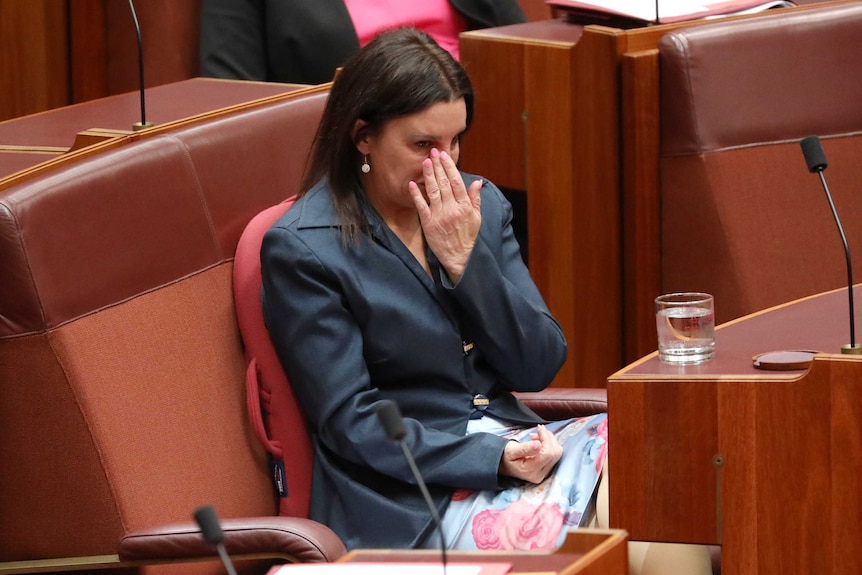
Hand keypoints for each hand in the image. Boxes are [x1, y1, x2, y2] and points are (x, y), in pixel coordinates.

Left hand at [408, 148, 481, 283]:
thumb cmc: (468, 237)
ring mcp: (439, 216)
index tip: (444, 155)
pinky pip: (421, 206)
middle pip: (444, 183)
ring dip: (429, 175)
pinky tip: (412, 184)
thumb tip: (477, 182)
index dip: (450, 167)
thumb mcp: (477, 218)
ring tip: (425, 162)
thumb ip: (475, 199)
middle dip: (438, 166)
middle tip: (433, 152)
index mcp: (464, 206)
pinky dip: (416, 194)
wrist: (459, 258)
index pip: (456, 182)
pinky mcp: (428, 223)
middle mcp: (452, 209)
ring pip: (433, 191)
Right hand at [498, 425, 562, 483]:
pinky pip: (555, 454)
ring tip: (538, 435)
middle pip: (555, 453)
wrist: (504, 464)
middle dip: (549, 438)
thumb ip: (525, 448)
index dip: (546, 439)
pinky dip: (550, 444)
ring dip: (550, 440)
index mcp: (531, 470)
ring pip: (557, 453)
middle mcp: (540, 474)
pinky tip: (540, 440)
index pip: (547, 454)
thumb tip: (538, 444)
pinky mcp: (547, 468)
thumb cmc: (506, 457)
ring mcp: (545, 472)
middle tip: (538, 429)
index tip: (539, 429)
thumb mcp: (511, 451)